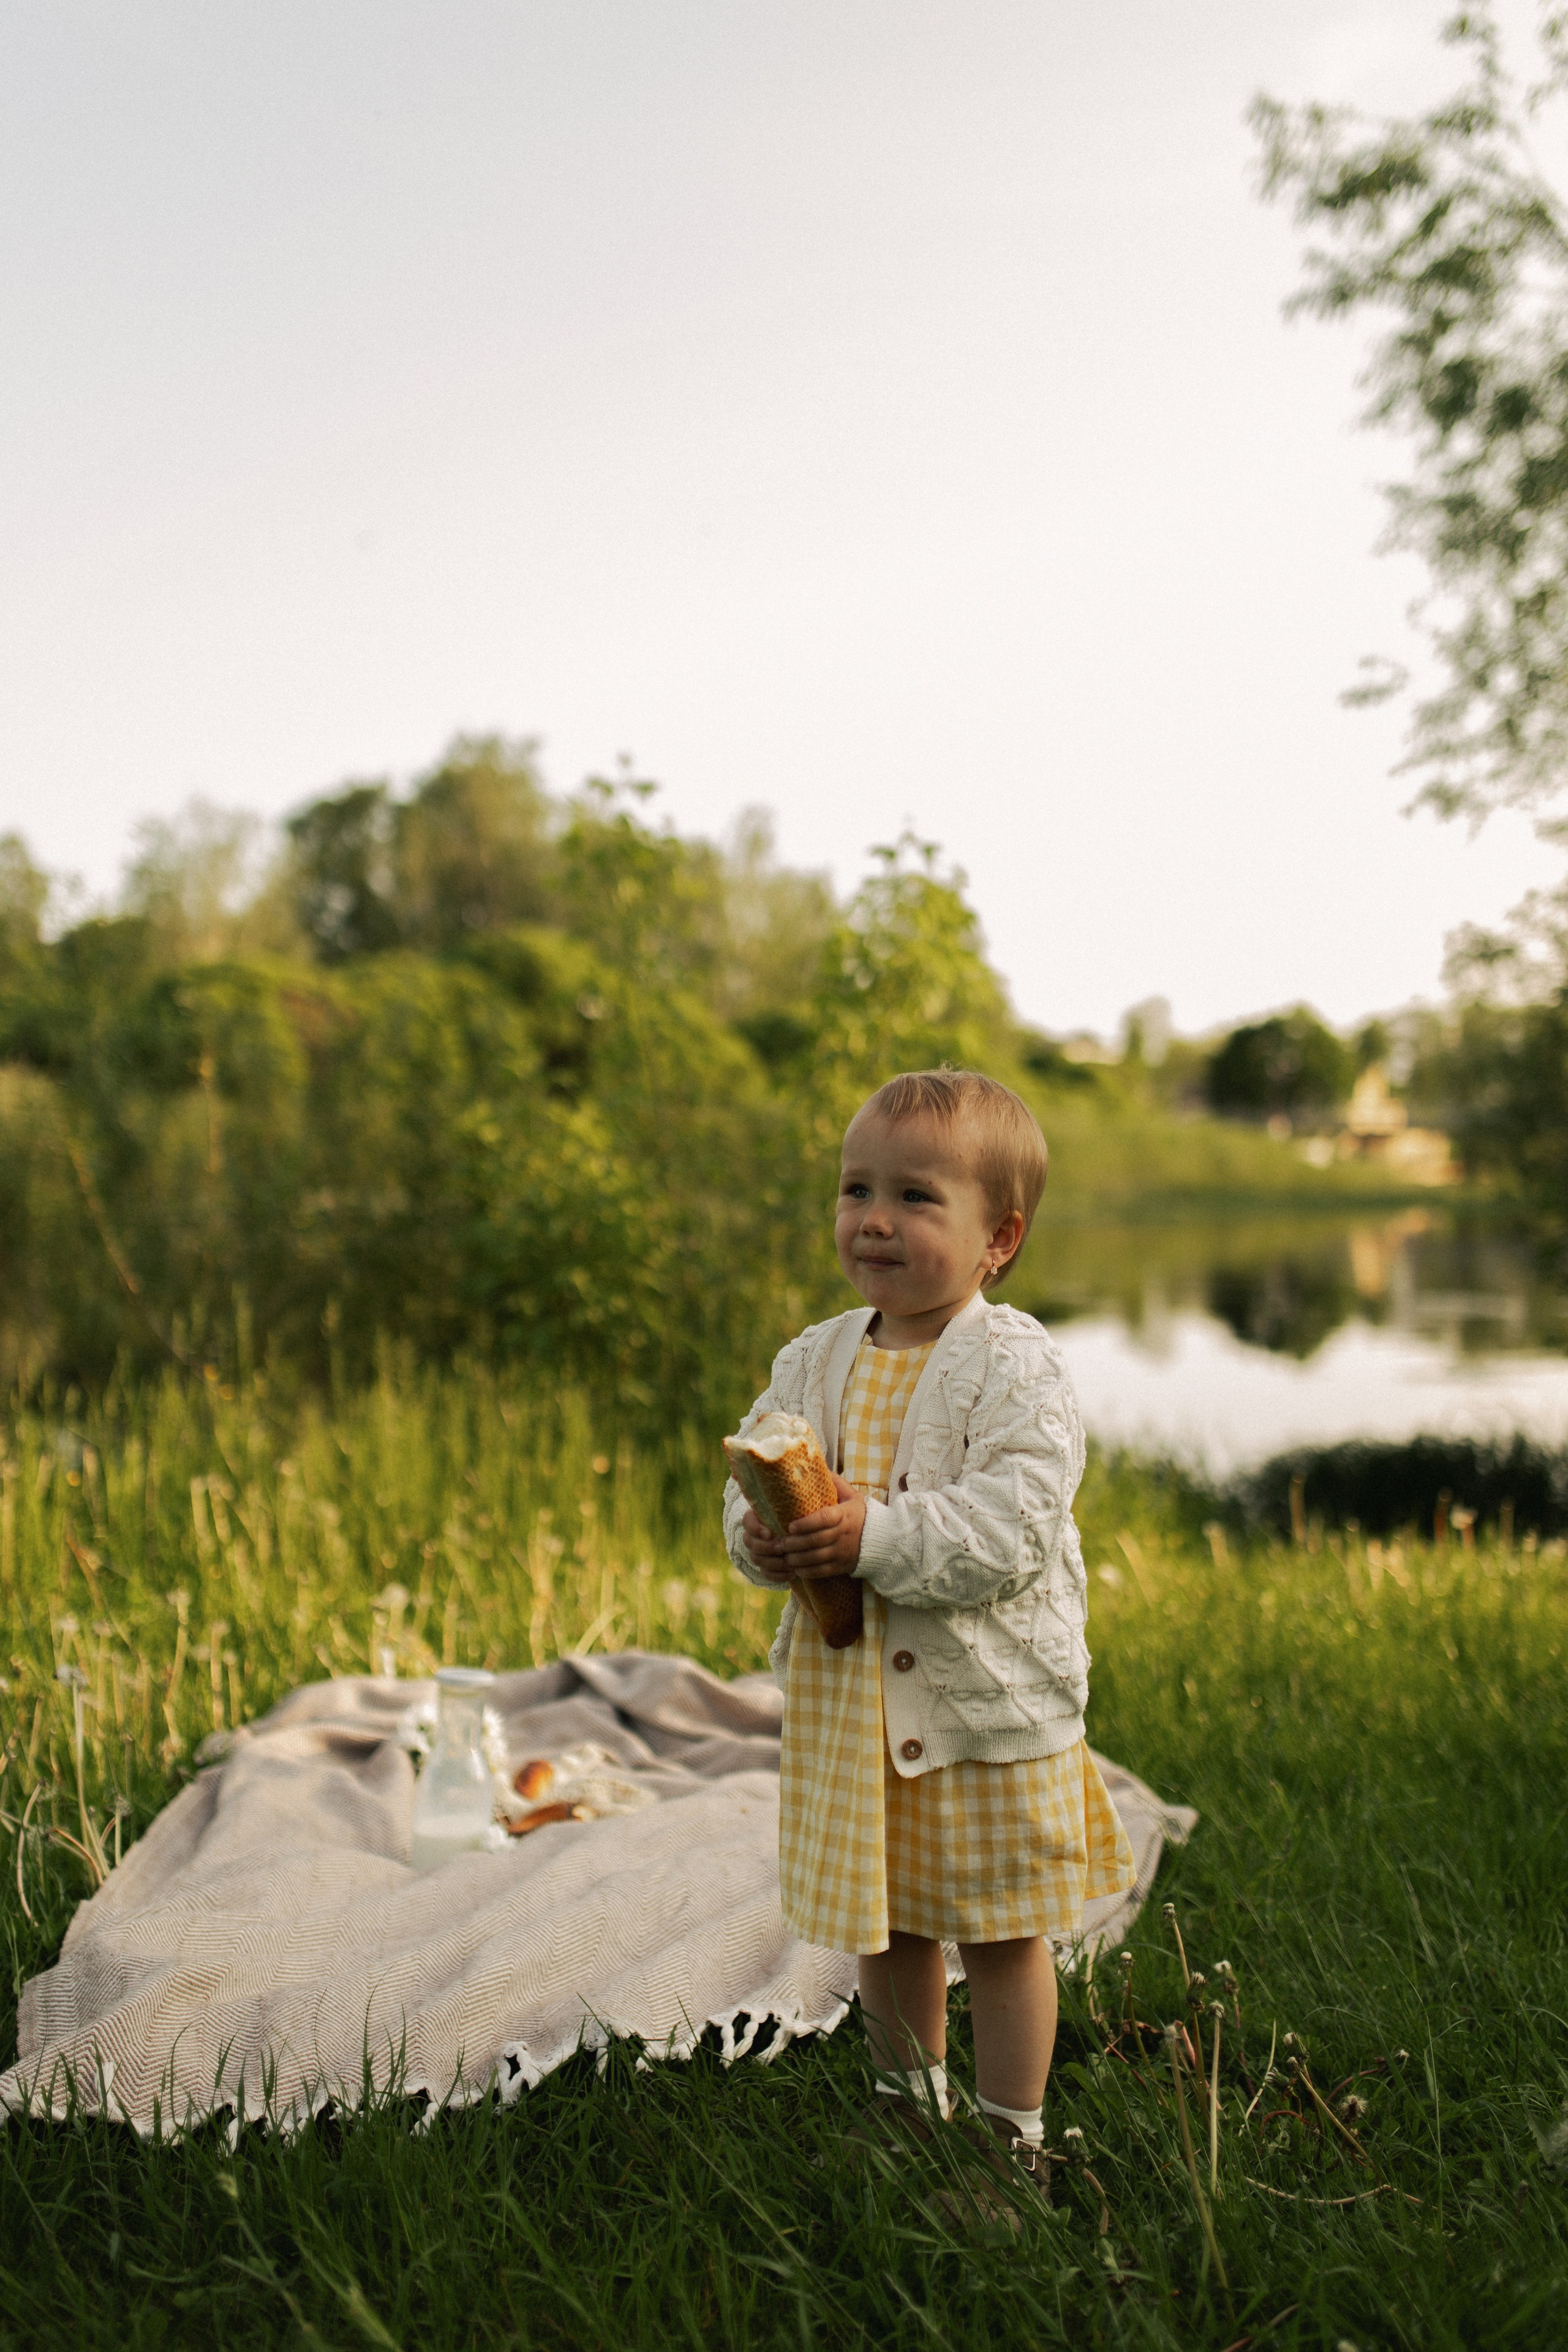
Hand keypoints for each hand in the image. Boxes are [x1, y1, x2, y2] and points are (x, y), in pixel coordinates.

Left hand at [743, 1473, 865, 1581]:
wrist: (882, 1541)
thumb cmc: (862, 1515)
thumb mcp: (853, 1496)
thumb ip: (837, 1483)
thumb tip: (820, 1467)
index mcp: (844, 1515)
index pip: (824, 1519)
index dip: (805, 1524)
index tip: (790, 1525)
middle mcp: (843, 1535)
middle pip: (816, 1540)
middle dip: (795, 1543)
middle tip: (781, 1542)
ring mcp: (842, 1552)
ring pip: (816, 1558)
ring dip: (797, 1558)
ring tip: (785, 1555)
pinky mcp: (841, 1566)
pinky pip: (822, 1571)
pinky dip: (807, 1571)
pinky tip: (796, 1568)